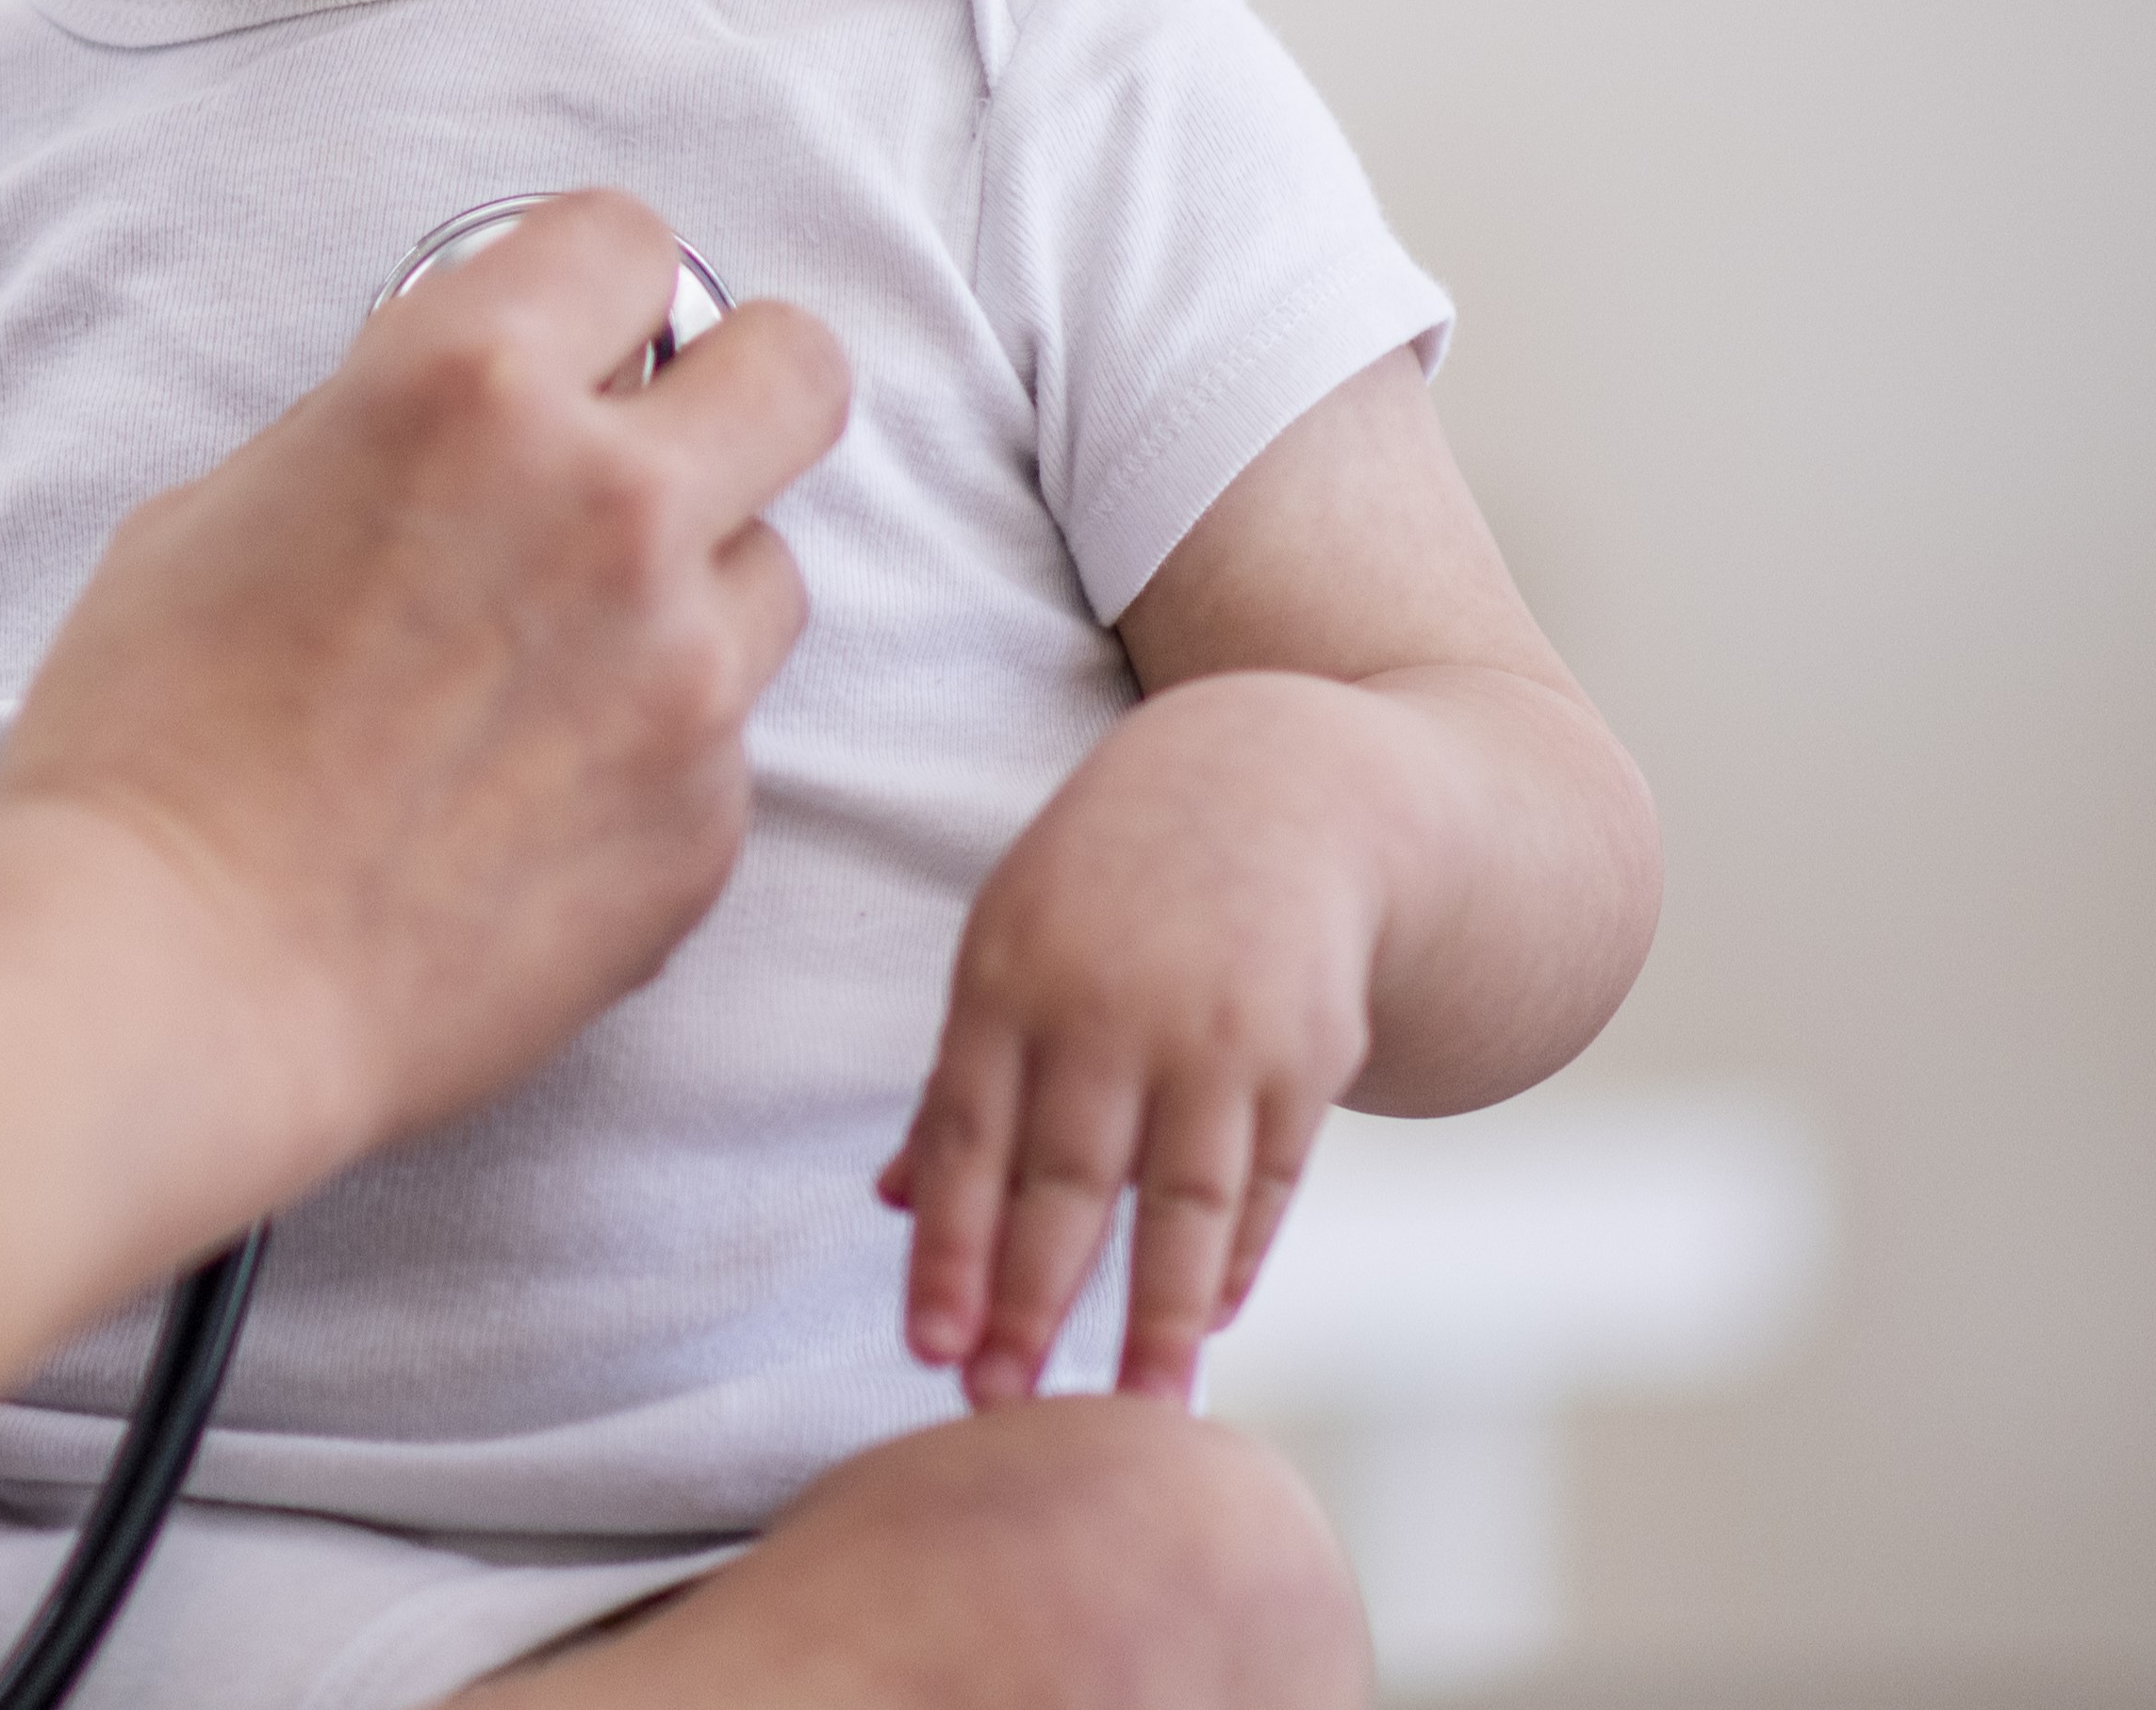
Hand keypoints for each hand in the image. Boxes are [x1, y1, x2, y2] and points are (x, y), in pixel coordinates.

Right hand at [0, 191, 842, 1159]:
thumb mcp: (211, 512)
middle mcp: (609, 509)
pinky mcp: (707, 826)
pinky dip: (648, 754)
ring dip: (689, 594)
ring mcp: (682, 676)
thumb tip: (453, 423)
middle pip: (796, 371)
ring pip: (771, 570)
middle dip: (728, 393)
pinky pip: (725, 743)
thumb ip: (368, 436)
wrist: (170, 978)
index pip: (630, 241)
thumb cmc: (144, 743)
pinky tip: (519, 807)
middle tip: (642, 460)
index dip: (594, 292)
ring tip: (548, 675)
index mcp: (463, 389)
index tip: (567, 343)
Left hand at [879, 674, 1392, 1403]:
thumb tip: (888, 1201)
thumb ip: (961, 1077)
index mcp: (1009, 978)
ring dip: (1156, 1317)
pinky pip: (1269, 1180)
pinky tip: (1210, 1321)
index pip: (966, 1141)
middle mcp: (1111, 1011)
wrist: (1278, 784)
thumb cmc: (1109, 880)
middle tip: (998, 1407)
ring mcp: (1219, 1034)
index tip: (926, 1351)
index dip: (947, 1251)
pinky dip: (1239, 1257)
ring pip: (1181, 1202)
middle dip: (1030, 1304)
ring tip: (1133, 1413)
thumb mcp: (1011, 938)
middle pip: (1066, 1183)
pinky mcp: (1309, 1053)